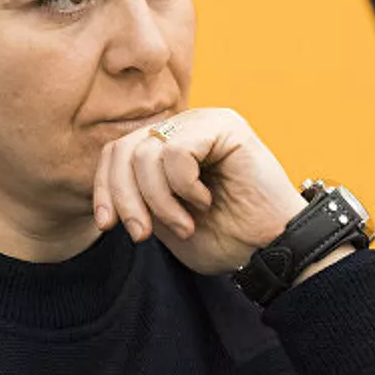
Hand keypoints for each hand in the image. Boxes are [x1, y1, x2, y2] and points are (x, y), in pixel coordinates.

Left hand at [92, 107, 308, 275]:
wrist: (270, 251)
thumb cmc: (225, 239)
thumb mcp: (165, 223)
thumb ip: (138, 199)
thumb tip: (105, 190)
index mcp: (167, 148)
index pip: (115, 153)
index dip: (104, 188)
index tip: (108, 225)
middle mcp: (183, 128)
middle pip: (123, 150)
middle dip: (125, 199)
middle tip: (142, 234)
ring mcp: (203, 123)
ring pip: (146, 153)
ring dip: (160, 201)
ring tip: (185, 224)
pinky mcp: (224, 125)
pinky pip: (175, 152)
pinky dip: (183, 186)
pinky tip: (205, 200)